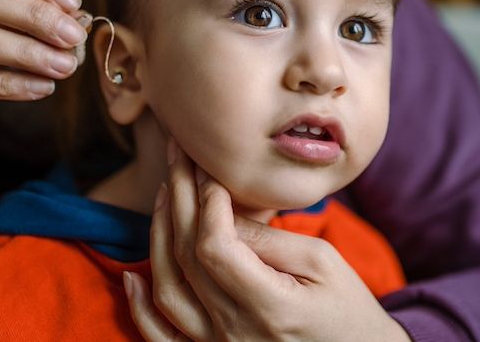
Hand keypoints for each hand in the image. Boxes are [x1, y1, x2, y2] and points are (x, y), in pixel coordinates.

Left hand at [124, 145, 409, 340]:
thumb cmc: (347, 309)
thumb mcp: (323, 262)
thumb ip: (269, 239)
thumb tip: (222, 213)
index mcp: (270, 307)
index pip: (214, 246)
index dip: (206, 203)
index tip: (212, 170)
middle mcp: (235, 333)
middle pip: (187, 258)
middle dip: (180, 198)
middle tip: (179, 156)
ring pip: (168, 290)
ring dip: (159, 236)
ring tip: (165, 193)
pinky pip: (162, 337)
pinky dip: (141, 308)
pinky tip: (132, 276)